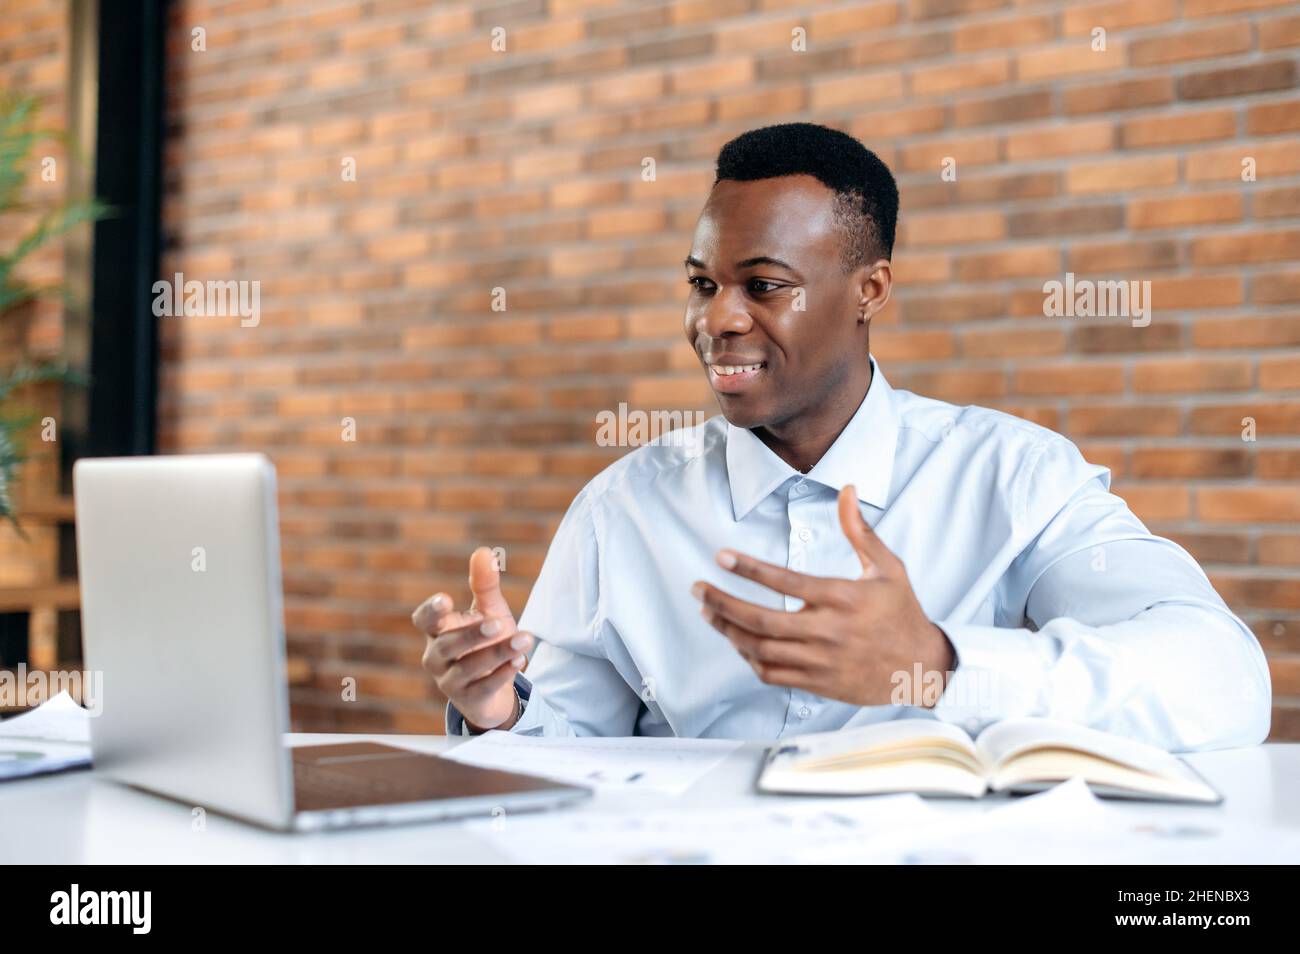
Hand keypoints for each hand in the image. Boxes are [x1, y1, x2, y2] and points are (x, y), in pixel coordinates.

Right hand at [413, 547, 530, 731]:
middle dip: (473, 635)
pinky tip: (518, 661)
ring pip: (467, 668)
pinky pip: (481, 689)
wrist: (495, 687)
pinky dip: (501, 675)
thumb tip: (483, 552)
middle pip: (447, 645)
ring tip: (524, 640)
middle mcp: (436, 657)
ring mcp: (449, 681)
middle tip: (499, 623)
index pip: (423, 620)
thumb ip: (484, 585)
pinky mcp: (468, 700)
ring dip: (497, 653)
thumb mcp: (489, 611)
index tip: (445, 600)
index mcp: (437, 631)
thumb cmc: (486, 641)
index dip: (431, 611)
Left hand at [691, 485, 954, 707]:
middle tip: (698, 588)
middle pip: (760, 620)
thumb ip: (860, 531)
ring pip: (760, 649)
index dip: (748, 569)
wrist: (920, 667)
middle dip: (722, 602)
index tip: (721, 557)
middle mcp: (827, 631)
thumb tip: (848, 490)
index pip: (785, 581)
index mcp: (842, 598)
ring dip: (729, 631)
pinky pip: (772, 674)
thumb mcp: (888, 567)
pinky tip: (738, 641)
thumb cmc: (902, 612)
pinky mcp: (817, 683)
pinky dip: (749, 658)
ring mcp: (820, 661)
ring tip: (709, 612)